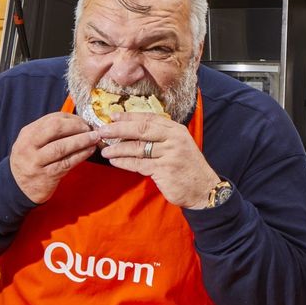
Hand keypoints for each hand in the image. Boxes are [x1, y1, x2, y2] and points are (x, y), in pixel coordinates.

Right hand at [10, 112, 102, 203]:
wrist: (19, 188)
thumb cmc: (32, 161)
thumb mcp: (33, 143)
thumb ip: (50, 132)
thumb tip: (78, 122)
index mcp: (27, 133)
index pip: (51, 119)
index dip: (71, 118)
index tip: (84, 121)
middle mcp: (28, 146)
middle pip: (55, 128)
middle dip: (76, 126)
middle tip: (90, 129)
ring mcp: (36, 161)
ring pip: (61, 146)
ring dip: (82, 140)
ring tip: (95, 138)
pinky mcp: (46, 175)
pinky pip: (67, 162)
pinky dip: (81, 155)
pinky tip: (90, 150)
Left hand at [97, 112, 219, 208]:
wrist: (203, 188)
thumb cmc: (187, 167)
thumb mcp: (179, 145)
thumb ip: (161, 136)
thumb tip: (132, 130)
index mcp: (176, 129)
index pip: (149, 118)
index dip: (129, 116)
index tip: (113, 116)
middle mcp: (174, 139)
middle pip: (141, 130)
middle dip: (119, 129)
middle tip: (102, 131)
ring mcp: (169, 154)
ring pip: (137, 148)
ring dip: (118, 149)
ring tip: (105, 151)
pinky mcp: (164, 170)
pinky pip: (138, 164)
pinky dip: (124, 162)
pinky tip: (115, 162)